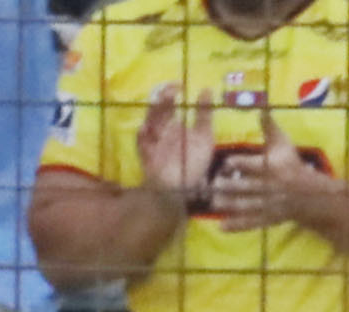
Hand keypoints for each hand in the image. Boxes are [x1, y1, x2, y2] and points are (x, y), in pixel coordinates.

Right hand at [136, 85, 214, 201]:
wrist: (188, 189)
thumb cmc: (195, 163)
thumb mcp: (204, 136)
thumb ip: (204, 114)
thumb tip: (207, 89)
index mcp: (172, 125)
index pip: (167, 105)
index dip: (170, 93)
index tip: (179, 84)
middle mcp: (160, 133)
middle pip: (157, 112)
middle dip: (162, 101)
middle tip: (172, 91)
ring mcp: (153, 145)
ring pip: (149, 124)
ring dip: (154, 112)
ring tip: (161, 101)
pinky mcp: (148, 158)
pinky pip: (141, 145)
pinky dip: (142, 137)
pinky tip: (145, 128)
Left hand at [209, 110, 327, 233]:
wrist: (309, 193)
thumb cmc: (291, 164)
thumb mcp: (283, 144)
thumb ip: (269, 127)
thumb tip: (261, 108)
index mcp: (271, 167)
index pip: (253, 164)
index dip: (238, 163)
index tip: (225, 163)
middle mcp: (268, 186)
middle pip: (246, 186)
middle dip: (229, 186)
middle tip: (213, 184)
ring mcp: (266, 204)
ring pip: (245, 205)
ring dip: (229, 205)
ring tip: (213, 202)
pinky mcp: (264, 218)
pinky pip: (249, 223)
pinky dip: (236, 226)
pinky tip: (221, 226)